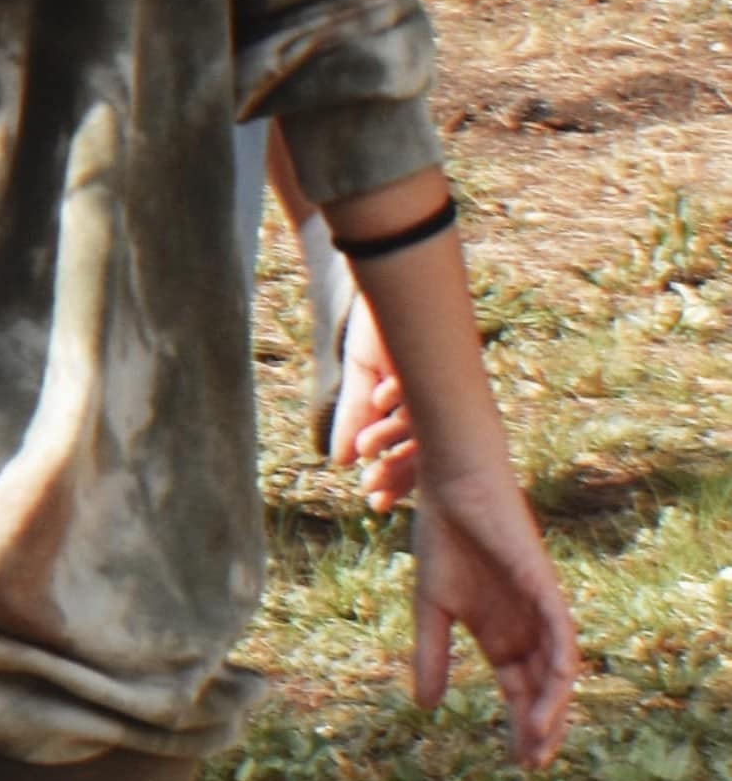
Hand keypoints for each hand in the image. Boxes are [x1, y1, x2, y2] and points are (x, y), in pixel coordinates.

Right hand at [333, 297, 421, 511]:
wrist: (386, 278)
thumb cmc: (373, 327)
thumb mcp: (358, 376)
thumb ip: (353, 417)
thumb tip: (339, 461)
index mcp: (421, 409)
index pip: (413, 456)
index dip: (395, 481)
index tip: (373, 502)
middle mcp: (438, 402)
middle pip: (425, 452)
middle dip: (398, 475)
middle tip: (372, 494)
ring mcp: (441, 383)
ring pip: (425, 428)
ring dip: (393, 441)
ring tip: (366, 447)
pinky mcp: (440, 360)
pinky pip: (424, 388)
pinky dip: (398, 396)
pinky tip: (380, 395)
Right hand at [409, 470, 576, 768]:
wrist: (453, 487)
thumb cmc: (443, 538)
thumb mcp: (429, 607)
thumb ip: (431, 654)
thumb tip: (425, 707)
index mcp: (500, 634)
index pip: (519, 690)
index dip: (521, 725)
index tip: (518, 762)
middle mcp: (527, 629)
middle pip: (544, 689)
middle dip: (542, 727)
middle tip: (532, 764)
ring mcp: (541, 610)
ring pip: (558, 671)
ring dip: (553, 707)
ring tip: (539, 740)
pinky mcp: (546, 590)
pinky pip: (563, 637)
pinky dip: (560, 668)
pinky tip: (552, 692)